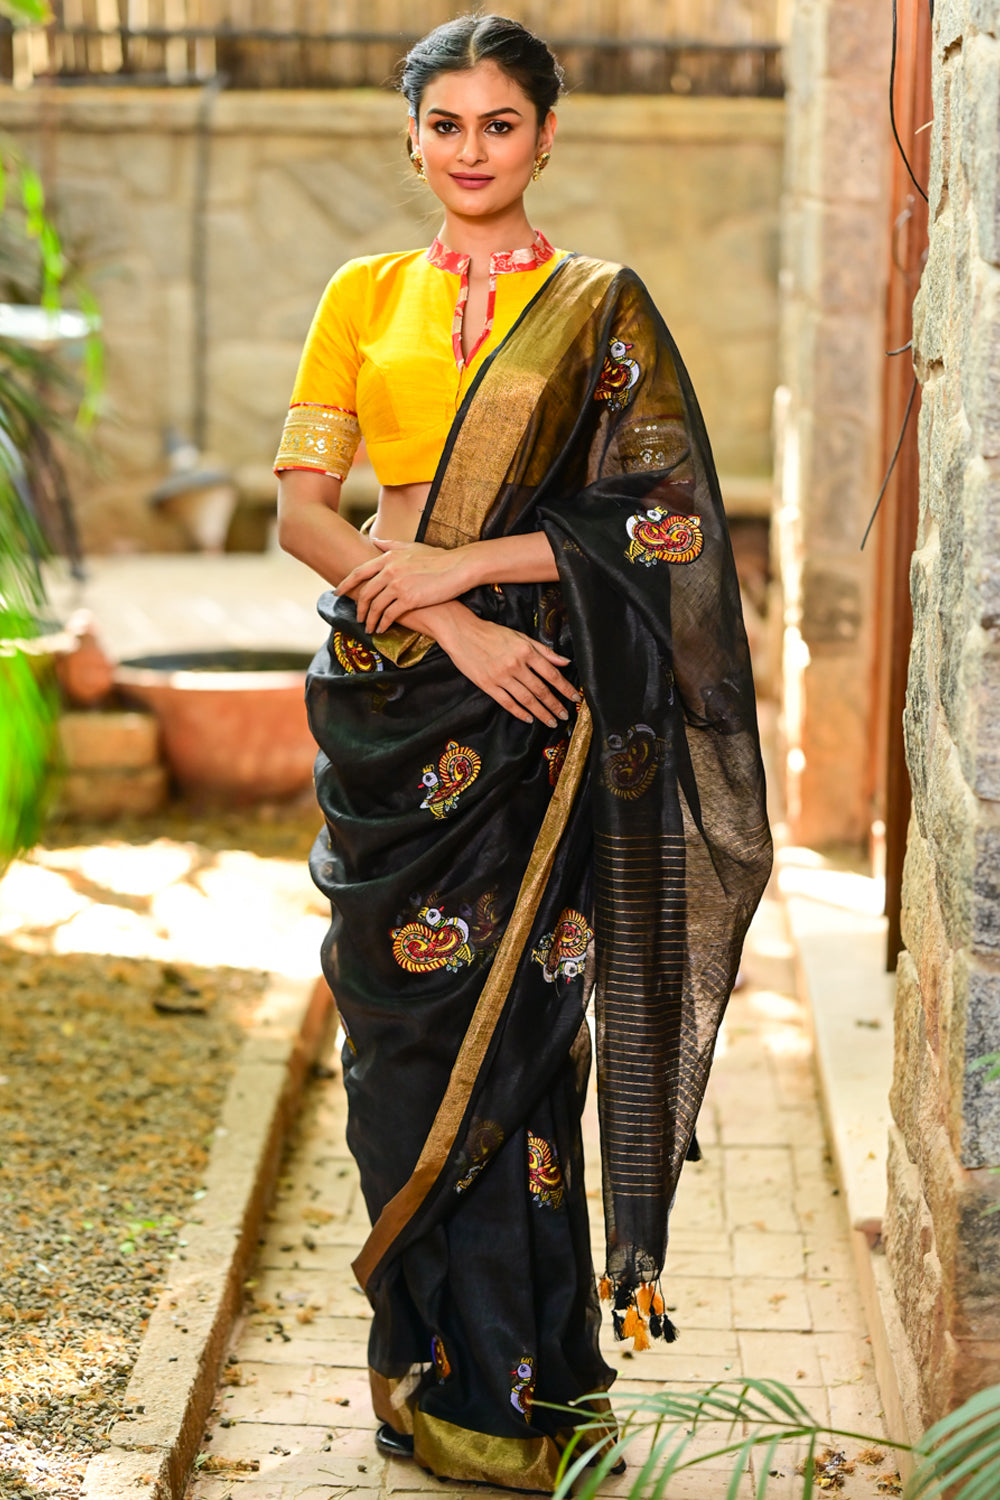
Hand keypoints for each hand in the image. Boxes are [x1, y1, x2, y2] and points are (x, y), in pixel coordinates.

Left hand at [339, 538, 471, 632]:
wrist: (458, 567)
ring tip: (369, 627)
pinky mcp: (409, 599)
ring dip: (370, 619)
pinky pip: (389, 615)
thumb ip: (390, 545)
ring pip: (375, 606)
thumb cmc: (438, 557)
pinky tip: (382, 629)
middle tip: (357, 617)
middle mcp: (389, 571)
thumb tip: (375, 541)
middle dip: (359, 607)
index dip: (346, 584)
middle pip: (365, 593)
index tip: (338, 592)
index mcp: (388, 558)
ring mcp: (398, 585)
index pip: (359, 572)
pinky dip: (383, 624)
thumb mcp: (411, 546)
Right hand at [436, 613, 578, 727]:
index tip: (574, 697)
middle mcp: (515, 665)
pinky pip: (507, 702)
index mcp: (526, 651)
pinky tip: (529, 719)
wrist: (462, 633)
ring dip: (541, 712)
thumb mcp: (521, 636)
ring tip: (551, 721)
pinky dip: (519, 712)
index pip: (551, 674)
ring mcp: (501, 676)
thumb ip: (544, 651)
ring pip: (526, 699)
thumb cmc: (492, 633)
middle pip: (541, 690)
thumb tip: (565, 662)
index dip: (565, 688)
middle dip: (555, 705)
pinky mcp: (487, 685)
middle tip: (564, 715)